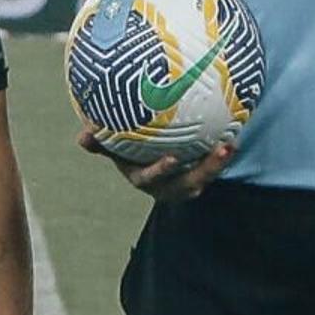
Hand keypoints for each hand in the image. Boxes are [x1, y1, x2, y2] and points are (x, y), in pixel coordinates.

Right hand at [82, 125, 234, 201]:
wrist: (147, 153)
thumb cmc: (124, 146)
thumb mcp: (111, 145)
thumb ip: (99, 142)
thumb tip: (81, 137)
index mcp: (143, 178)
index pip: (151, 178)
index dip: (161, 171)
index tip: (173, 158)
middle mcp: (166, 185)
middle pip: (189, 183)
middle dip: (207, 170)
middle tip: (222, 149)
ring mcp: (185, 182)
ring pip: (205, 176)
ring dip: (220, 163)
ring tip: (232, 142)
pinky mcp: (199, 174)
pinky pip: (212, 164)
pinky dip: (222, 151)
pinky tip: (233, 128)